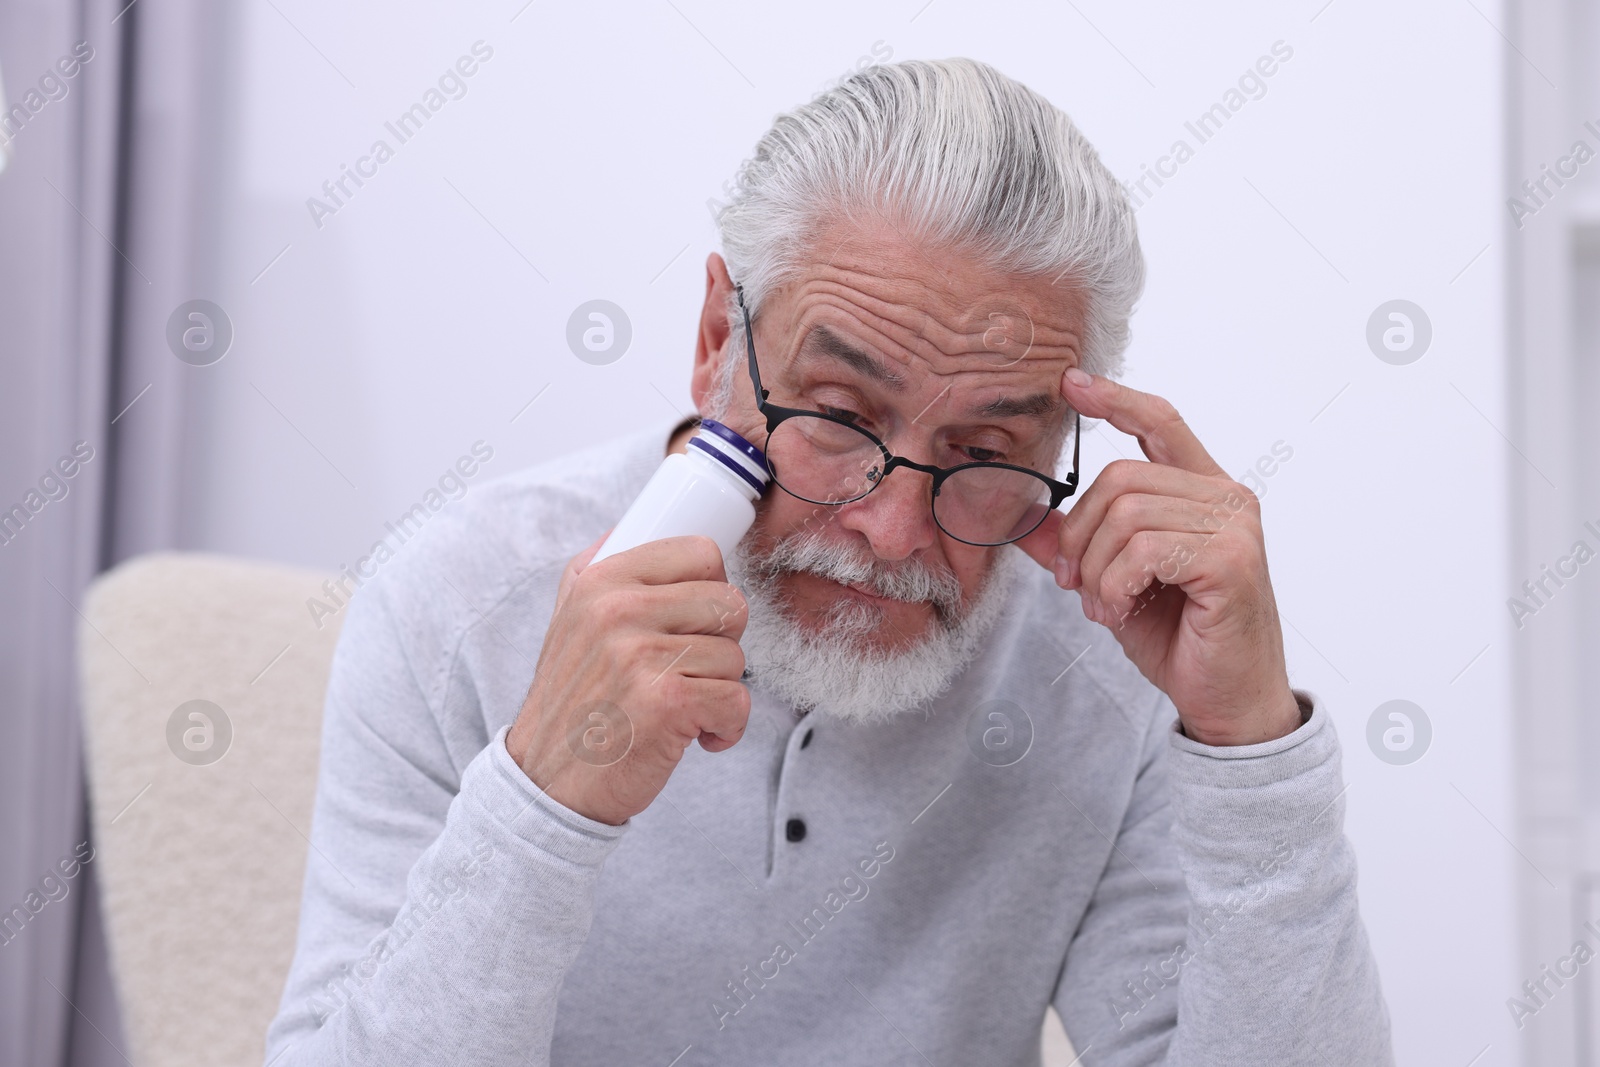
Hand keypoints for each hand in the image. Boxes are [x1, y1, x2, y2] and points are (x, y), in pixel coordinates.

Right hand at [505, 534, 750, 824]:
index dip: (713, 588)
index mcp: (601, 579)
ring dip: (719, 690)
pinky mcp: (666, 702)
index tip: (698, 620)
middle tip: (689, 671)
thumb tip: (648, 525)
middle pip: (729, 603)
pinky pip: (737, 701)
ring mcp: (641, 655)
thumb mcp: (570, 617)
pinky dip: (726, 727)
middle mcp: (619, 610)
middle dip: (721, 644)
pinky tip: (697, 736)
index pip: (700, 552)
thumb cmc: (573, 700)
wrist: (548, 781)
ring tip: (681, 705)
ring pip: (736, 656)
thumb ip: (605, 570)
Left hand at [1016, 368, 1300, 746]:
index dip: (1114, 399)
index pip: (1160, 422)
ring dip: (1096, 570)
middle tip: (1075, 583)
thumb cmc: (1180, 638)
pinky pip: (1143, 550)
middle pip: (1121, 477)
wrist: (1226, 699)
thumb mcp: (1112, 582)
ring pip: (1125, 516)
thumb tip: (1025, 519)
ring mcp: (1235, 524)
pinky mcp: (1232, 559)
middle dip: (1079, 534)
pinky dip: (1115, 585)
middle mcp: (1227, 496)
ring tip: (1104, 605)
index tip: (1071, 383)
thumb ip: (1076, 544)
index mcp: (1203, 490)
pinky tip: (1120, 610)